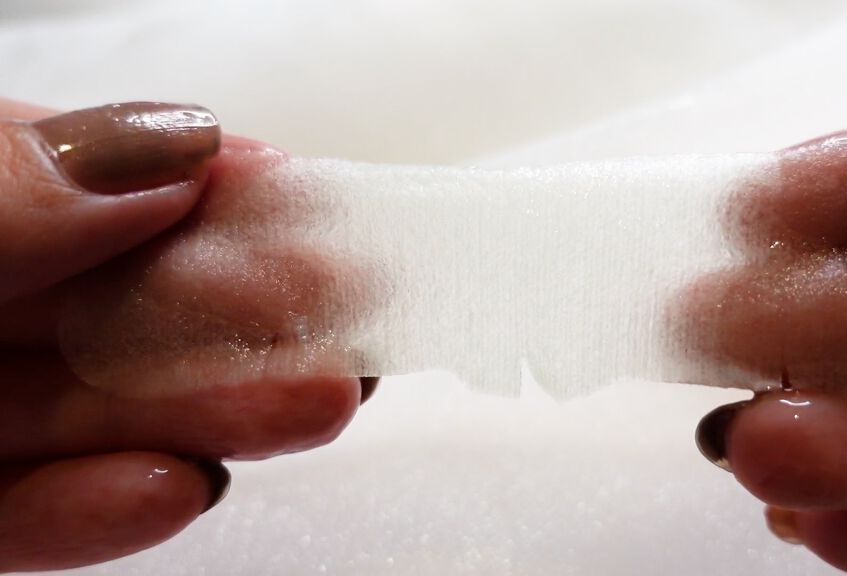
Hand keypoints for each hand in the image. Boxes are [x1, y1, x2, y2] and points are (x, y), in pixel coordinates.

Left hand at [0, 100, 374, 571]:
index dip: (198, 187)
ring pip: (78, 414)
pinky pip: (10, 522)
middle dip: (232, 313)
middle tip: (348, 310)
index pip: (88, 185)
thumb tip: (167, 149)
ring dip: (201, 418)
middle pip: (107, 308)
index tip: (298, 191)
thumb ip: (5, 193)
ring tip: (313, 407)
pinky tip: (175, 490)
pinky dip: (92, 514)